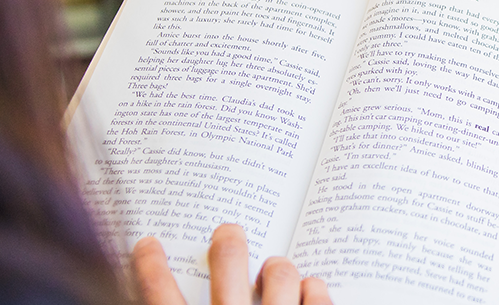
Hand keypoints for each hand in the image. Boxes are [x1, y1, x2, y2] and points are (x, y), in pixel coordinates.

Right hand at [132, 224, 331, 304]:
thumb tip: (178, 293)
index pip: (160, 296)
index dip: (150, 267)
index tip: (147, 245)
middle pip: (228, 268)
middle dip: (229, 244)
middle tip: (230, 233)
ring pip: (280, 277)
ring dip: (278, 268)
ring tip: (276, 266)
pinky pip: (318, 300)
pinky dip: (314, 291)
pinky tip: (312, 287)